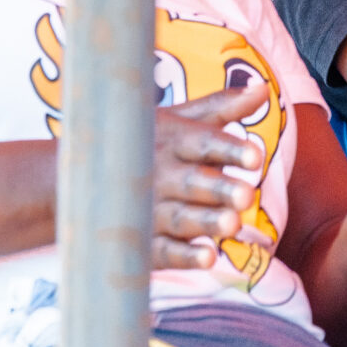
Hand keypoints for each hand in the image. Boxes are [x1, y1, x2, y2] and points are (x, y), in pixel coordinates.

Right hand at [151, 88, 272, 271]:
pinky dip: (183, 257)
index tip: (257, 156)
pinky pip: (162, 252)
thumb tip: (263, 89)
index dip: (229, 149)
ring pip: (180, 218)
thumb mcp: (180, 121)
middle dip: (219, 189)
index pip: (203, 143)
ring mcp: (148, 210)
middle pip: (192, 182)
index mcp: (172, 141)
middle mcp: (159, 175)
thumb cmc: (149, 145)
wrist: (83, 178)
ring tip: (233, 225)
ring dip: (206, 222)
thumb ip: (221, 108)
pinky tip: (207, 258)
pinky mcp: (142, 243)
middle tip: (247, 196)